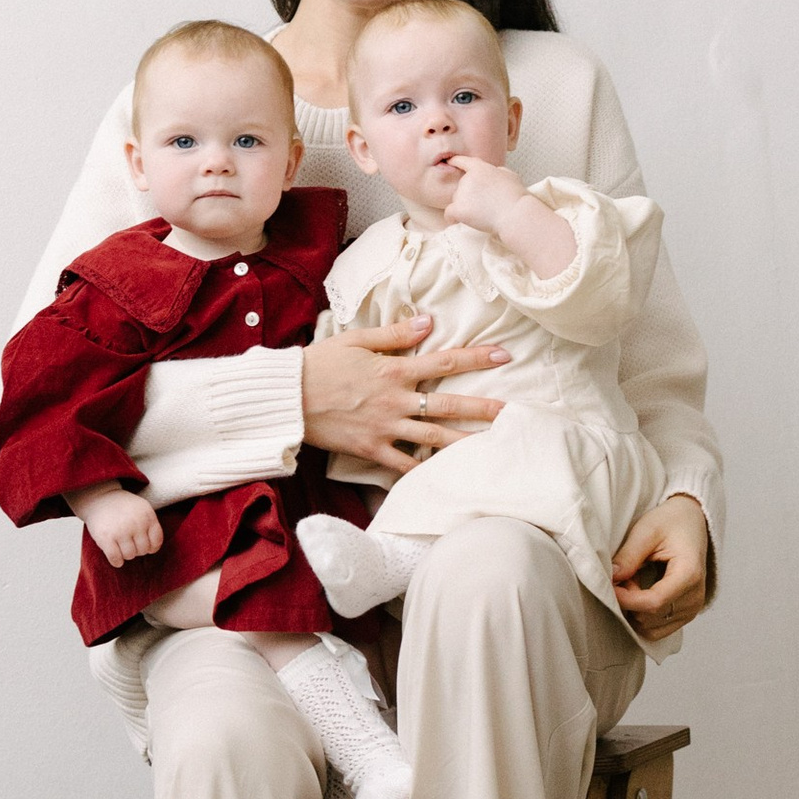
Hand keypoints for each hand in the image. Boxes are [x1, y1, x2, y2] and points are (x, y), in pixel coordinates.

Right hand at [68, 484, 163, 568]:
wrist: (99, 497)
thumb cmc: (122, 507)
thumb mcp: (142, 508)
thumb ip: (150, 525)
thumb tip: (152, 549)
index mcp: (148, 515)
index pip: (156, 542)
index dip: (151, 546)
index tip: (142, 543)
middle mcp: (136, 523)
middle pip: (143, 550)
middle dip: (136, 549)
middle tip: (128, 542)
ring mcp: (121, 531)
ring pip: (130, 556)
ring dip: (125, 554)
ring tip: (120, 545)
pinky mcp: (106, 538)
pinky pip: (116, 559)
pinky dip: (116, 561)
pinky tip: (114, 555)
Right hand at [300, 319, 509, 474]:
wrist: (286, 397)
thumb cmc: (319, 363)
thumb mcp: (356, 339)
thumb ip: (395, 332)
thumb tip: (428, 322)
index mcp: (393, 370)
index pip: (445, 362)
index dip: (477, 358)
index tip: (504, 355)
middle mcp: (395, 400)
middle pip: (448, 405)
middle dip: (483, 408)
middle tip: (512, 412)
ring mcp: (385, 428)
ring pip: (434, 438)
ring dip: (465, 442)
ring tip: (492, 447)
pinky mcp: (371, 449)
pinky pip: (403, 464)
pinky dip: (424, 471)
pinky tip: (447, 476)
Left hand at [441, 156, 524, 233]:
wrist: (514, 213)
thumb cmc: (516, 196)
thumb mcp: (510, 175)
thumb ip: (497, 172)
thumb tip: (493, 173)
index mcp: (480, 168)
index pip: (463, 161)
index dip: (455, 161)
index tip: (450, 161)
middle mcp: (467, 179)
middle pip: (461, 185)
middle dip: (469, 194)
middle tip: (484, 203)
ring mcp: (462, 194)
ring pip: (457, 199)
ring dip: (465, 205)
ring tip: (481, 213)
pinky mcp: (459, 209)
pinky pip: (449, 213)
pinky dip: (453, 217)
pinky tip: (459, 220)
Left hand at [611, 495, 710, 639]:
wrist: (691, 523)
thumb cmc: (671, 523)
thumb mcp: (647, 530)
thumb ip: (629, 556)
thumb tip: (611, 579)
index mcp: (690, 574)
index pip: (654, 602)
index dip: (627, 599)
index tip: (610, 586)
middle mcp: (695, 597)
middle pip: (650, 617)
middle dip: (629, 601)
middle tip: (625, 575)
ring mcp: (692, 610)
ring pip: (650, 628)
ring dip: (634, 610)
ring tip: (634, 582)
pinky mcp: (685, 615)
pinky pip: (656, 630)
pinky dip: (641, 616)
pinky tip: (640, 592)